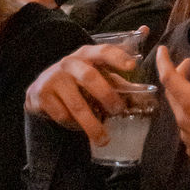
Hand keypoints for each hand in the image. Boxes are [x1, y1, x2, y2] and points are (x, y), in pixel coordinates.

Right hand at [25, 42, 141, 144]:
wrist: (42, 88)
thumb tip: (147, 90)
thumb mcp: (97, 74)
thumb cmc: (78, 80)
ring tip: (103, 139)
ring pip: (77, 104)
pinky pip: (62, 115)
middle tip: (118, 111)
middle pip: (90, 77)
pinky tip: (79, 128)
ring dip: (92, 124)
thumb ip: (120, 80)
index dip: (118, 57)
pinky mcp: (42, 95)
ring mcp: (54, 78)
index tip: (132, 66)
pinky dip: (74, 125)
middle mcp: (69, 62)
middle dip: (107, 96)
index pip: (104, 51)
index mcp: (87, 54)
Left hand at [156, 39, 189, 187]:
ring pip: (181, 110)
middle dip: (179, 76)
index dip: (164, 62)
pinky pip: (189, 127)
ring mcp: (188, 136)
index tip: (162, 50)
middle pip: (173, 93)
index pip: (169, 78)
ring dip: (188, 95)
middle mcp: (184, 119)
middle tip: (189, 65)